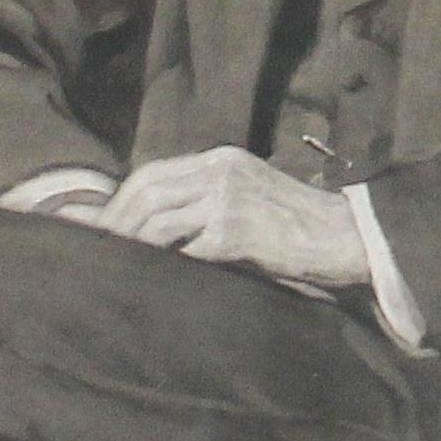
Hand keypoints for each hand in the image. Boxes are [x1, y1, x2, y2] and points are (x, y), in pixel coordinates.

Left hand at [87, 147, 370, 288]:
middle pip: (147, 191)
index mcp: (221, 159)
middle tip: (94, 250)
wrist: (346, 237)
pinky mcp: (236, 232)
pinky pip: (184, 250)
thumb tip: (156, 226)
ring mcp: (228, 200)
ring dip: (131, 246)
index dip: (119, 200)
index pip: (153, 173)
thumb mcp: (250, 195)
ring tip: (113, 269)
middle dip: (115, 222)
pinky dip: (163, 266)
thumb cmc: (297, 225)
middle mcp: (221, 171)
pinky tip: (151, 281)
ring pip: (158, 220)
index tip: (96, 225)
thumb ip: (207, 200)